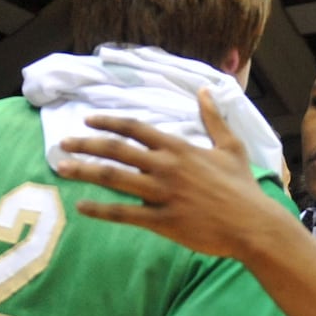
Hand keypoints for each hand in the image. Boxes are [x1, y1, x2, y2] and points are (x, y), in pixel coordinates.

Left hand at [56, 89, 282, 257]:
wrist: (253, 225)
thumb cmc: (243, 188)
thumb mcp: (231, 147)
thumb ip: (213, 119)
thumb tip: (204, 90)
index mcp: (179, 148)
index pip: (135, 128)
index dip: (109, 123)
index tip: (88, 121)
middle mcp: (166, 167)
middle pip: (116, 151)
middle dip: (86, 144)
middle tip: (63, 143)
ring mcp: (162, 194)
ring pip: (113, 178)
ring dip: (84, 171)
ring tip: (62, 168)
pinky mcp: (163, 221)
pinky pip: (124, 213)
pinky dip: (100, 210)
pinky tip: (82, 206)